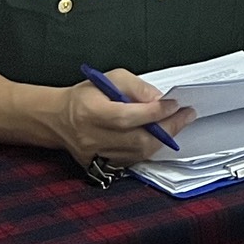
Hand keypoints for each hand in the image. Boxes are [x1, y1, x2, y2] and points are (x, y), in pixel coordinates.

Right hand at [51, 69, 191, 169]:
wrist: (58, 119)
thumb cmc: (85, 96)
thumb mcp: (109, 78)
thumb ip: (135, 87)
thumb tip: (159, 99)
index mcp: (90, 112)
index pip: (127, 116)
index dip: (154, 112)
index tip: (174, 104)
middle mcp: (91, 137)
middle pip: (136, 139)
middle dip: (167, 128)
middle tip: (185, 116)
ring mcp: (94, 154)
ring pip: (136, 153)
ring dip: (161, 140)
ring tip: (176, 125)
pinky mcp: (97, 165)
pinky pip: (130, 161)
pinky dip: (148, 149)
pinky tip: (158, 137)